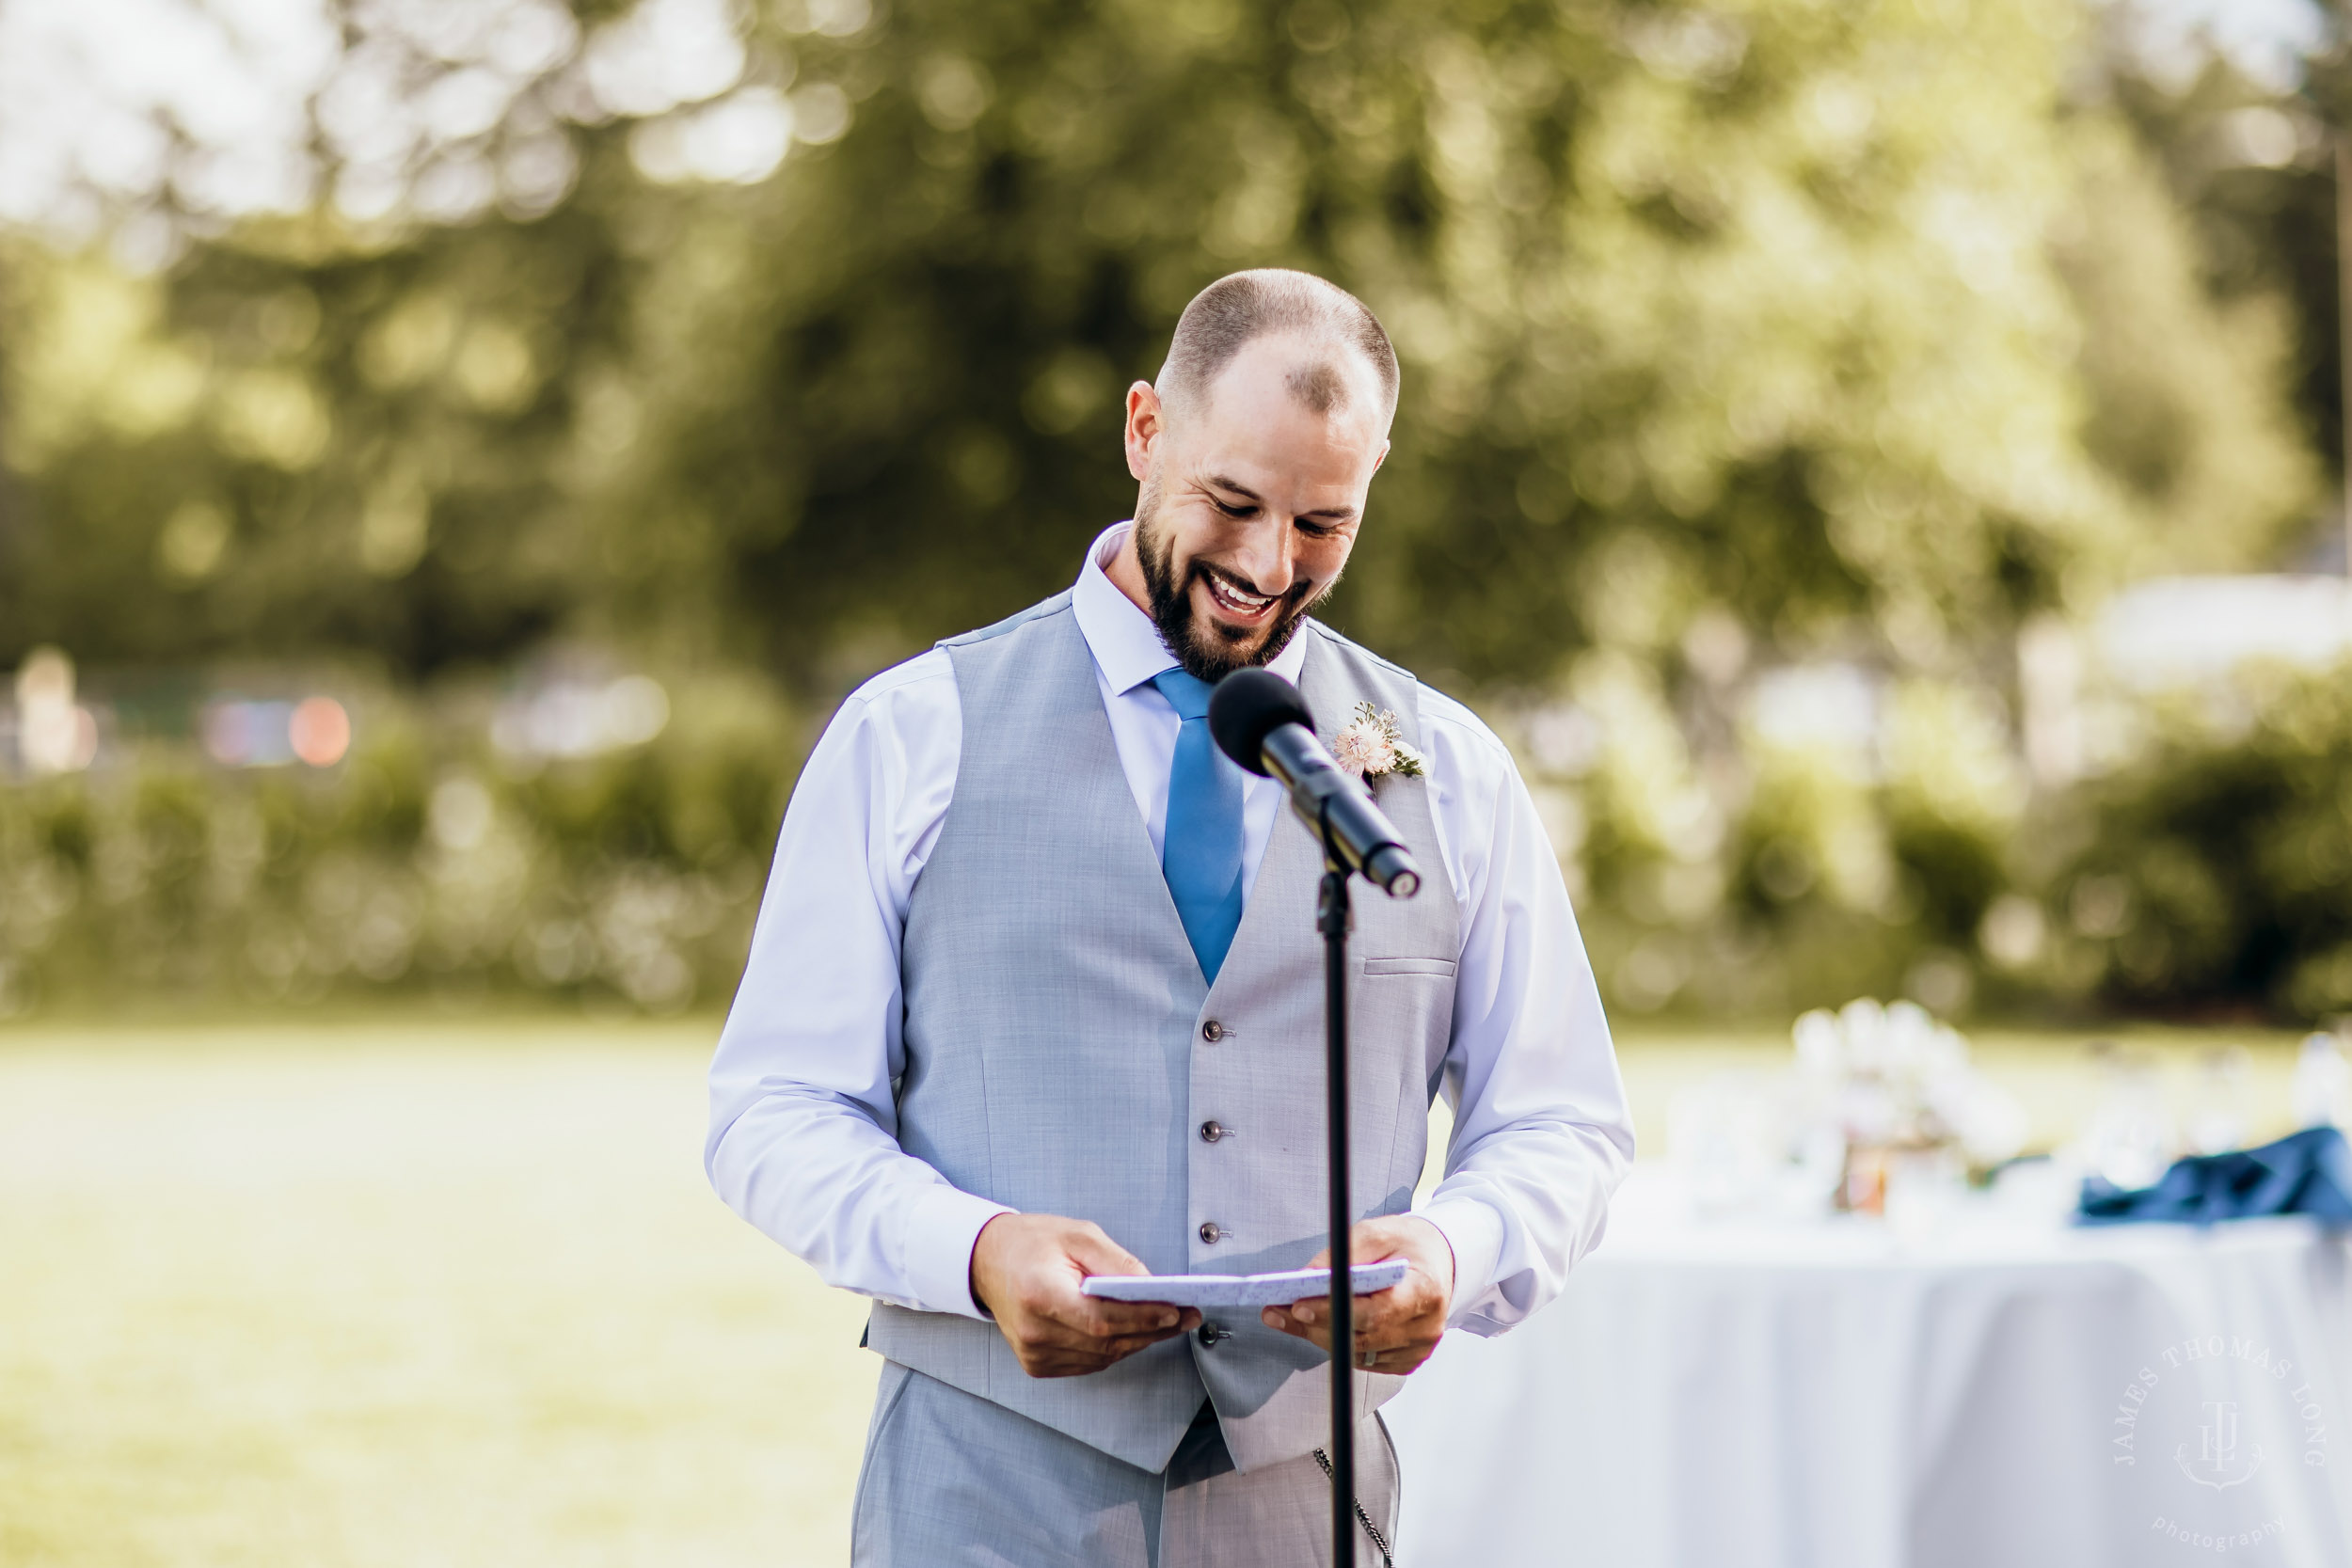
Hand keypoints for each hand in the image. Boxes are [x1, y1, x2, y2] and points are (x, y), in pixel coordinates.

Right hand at [969, 1213, 1201, 1377]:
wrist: (988, 1261)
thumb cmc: (1031, 1243)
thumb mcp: (1078, 1235)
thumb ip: (1117, 1263)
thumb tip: (1154, 1289)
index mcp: (1040, 1295)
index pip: (1102, 1320)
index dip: (1143, 1318)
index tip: (1176, 1311)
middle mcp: (1034, 1332)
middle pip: (1107, 1343)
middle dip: (1152, 1330)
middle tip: (1185, 1316)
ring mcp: (1034, 1353)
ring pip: (1103, 1356)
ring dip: (1138, 1340)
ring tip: (1166, 1322)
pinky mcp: (1038, 1365)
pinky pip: (1090, 1362)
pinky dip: (1115, 1348)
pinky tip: (1132, 1331)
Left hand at [1261, 1214, 1452, 1375]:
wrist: (1439, 1261)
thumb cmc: (1407, 1244)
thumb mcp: (1375, 1233)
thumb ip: (1342, 1255)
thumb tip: (1304, 1279)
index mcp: (1425, 1290)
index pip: (1376, 1312)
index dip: (1334, 1312)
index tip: (1299, 1305)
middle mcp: (1426, 1327)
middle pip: (1361, 1338)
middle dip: (1314, 1325)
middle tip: (1277, 1311)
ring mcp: (1417, 1349)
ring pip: (1356, 1353)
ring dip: (1318, 1335)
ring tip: (1285, 1316)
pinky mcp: (1406, 1361)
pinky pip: (1362, 1360)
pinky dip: (1335, 1343)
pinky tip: (1313, 1325)